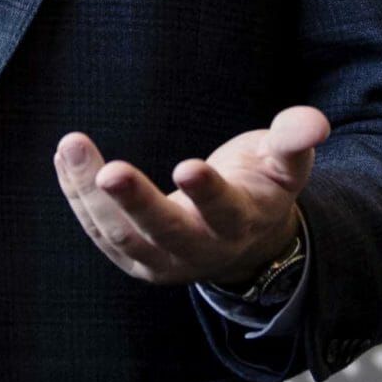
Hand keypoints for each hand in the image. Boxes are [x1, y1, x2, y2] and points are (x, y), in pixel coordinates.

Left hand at [54, 106, 328, 288]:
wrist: (241, 239)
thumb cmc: (259, 186)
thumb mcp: (284, 163)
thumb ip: (295, 141)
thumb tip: (315, 121)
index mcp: (242, 222)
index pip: (225, 212)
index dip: (208, 193)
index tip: (187, 166)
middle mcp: (201, 248)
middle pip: (167, 233)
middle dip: (138, 204)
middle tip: (111, 172)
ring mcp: (162, 260)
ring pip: (122, 236)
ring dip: (91, 194)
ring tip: (73, 145)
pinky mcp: (132, 258)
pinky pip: (99, 230)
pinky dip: (78, 195)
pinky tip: (67, 157)